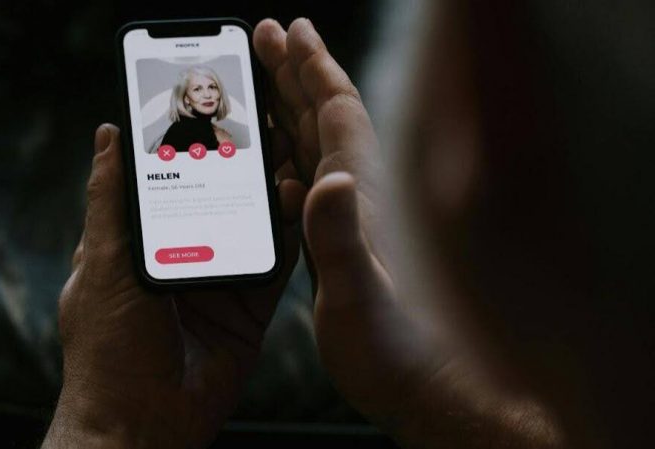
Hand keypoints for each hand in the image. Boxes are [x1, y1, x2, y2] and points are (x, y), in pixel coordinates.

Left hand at [43, 124, 305, 447]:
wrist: (141, 421)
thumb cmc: (108, 344)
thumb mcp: (102, 261)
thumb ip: (111, 201)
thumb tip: (108, 136)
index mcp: (142, 245)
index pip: (170, 184)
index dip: (190, 149)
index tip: (211, 111)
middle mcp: (182, 259)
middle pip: (216, 202)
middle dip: (239, 168)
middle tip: (261, 128)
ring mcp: (218, 283)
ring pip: (248, 228)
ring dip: (266, 196)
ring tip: (283, 158)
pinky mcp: (248, 310)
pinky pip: (272, 267)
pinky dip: (286, 237)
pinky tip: (294, 206)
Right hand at [253, 17, 401, 418]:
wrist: (425, 387)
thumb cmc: (400, 349)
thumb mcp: (361, 297)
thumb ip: (341, 240)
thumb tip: (326, 181)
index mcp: (363, 196)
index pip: (338, 113)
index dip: (314, 68)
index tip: (290, 30)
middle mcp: (359, 198)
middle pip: (323, 119)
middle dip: (295, 74)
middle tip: (267, 38)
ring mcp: (352, 221)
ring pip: (317, 150)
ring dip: (291, 113)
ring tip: (267, 88)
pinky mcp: (344, 246)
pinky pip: (313, 191)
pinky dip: (292, 166)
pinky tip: (281, 171)